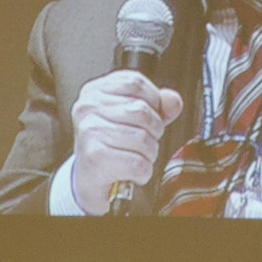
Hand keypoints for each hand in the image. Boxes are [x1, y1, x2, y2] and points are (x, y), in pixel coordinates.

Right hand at [66, 69, 181, 210]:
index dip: (153, 101)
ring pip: (143, 139)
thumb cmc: (110, 145)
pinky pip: (138, 163)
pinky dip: (143, 172)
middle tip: (143, 141)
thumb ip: (157, 106)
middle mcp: (87, 108)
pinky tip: (132, 171)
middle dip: (153, 131)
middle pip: (142, 111)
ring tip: (137, 156)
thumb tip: (173, 100)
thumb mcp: (133, 118)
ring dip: (149, 153)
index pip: (136, 83)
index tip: (148, 116)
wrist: (88, 179)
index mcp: (95, 90)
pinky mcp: (95, 157)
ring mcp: (89, 131)